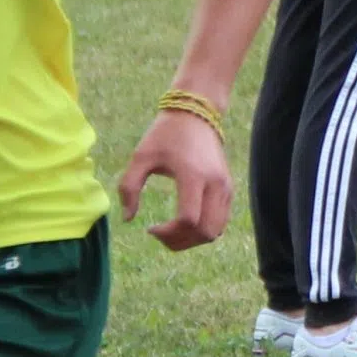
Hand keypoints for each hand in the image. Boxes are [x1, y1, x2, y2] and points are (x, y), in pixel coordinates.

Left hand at [116, 110, 233, 250]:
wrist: (196, 115)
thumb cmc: (164, 135)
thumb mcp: (140, 157)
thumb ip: (129, 187)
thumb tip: (128, 219)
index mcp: (193, 175)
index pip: (188, 219)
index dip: (168, 233)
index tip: (150, 228)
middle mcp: (215, 184)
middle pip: (205, 231)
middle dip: (181, 242)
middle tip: (160, 236)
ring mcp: (226, 187)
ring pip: (216, 231)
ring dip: (192, 239)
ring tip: (171, 232)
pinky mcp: (228, 189)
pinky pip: (220, 222)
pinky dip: (202, 230)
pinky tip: (184, 223)